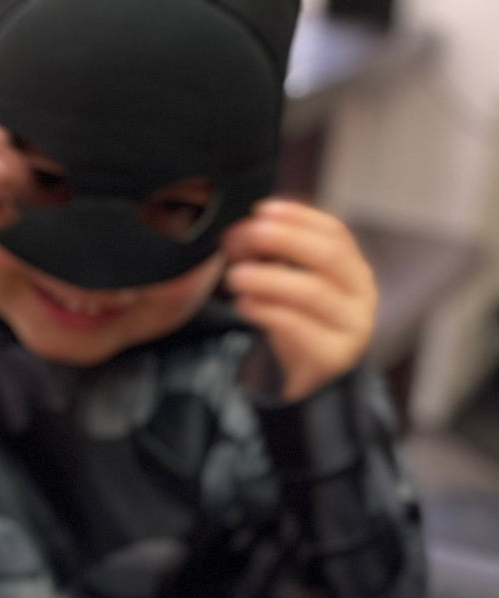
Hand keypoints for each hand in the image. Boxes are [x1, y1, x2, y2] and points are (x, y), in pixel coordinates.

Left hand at [222, 200, 377, 402]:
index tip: (262, 209)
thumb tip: (238, 234)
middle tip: (247, 234)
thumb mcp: (289, 290)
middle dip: (286, 239)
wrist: (312, 388)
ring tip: (236, 275)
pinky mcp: (333, 356)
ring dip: (269, 278)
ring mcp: (353, 326)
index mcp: (354, 271)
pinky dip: (267, 312)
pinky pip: (299, 327)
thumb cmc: (301, 330)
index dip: (299, 217)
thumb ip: (272, 261)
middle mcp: (362, 295)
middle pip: (328, 256)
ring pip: (312, 292)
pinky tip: (244, 304)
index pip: (335, 232)